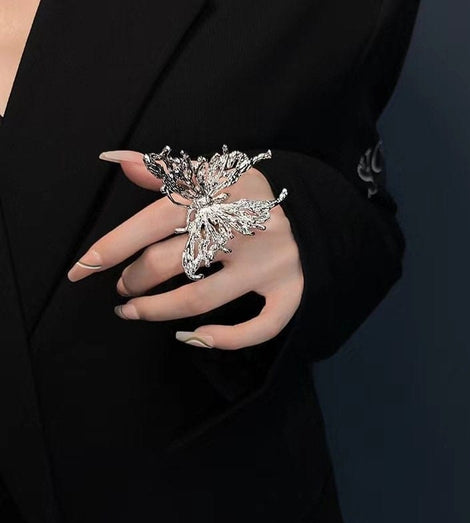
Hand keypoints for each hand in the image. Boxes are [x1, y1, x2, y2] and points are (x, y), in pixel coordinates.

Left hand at [67, 150, 303, 349]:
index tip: (81, 269)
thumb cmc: (251, 194)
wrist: (312, 211)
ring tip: (132, 310)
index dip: (113, 245)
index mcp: (220, 194)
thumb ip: (166, 169)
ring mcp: (268, 263)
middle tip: (123, 285)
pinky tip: (195, 338)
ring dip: (157, 310)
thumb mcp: (214, 173)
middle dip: (134, 278)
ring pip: (201, 298)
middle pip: (172, 261)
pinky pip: (261, 326)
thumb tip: (117, 160)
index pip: (155, 219)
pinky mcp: (290, 288)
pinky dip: (225, 339)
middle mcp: (244, 228)